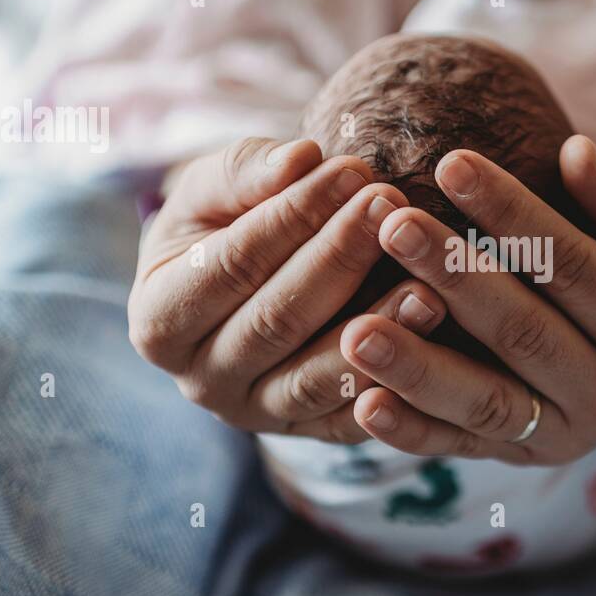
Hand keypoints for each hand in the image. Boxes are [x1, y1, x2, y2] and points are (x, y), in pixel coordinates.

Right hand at [127, 137, 447, 440]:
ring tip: (429, 280)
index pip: (230, 264)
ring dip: (377, 326)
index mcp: (158, 319)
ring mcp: (254, 415)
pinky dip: (394, 385)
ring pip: (316, 377)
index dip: (293, 216)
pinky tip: (436, 338)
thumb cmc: (226, 223)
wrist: (244, 283)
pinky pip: (353, 420)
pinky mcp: (308, 436)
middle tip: (395, 206)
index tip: (351, 170)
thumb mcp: (216, 189)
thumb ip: (249, 170)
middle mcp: (199, 379)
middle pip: (276, 321)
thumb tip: (301, 159)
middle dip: (340, 257)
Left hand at [339, 135, 595, 463]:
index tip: (451, 163)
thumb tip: (578, 150)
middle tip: (392, 227)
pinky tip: (363, 404)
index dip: (513, 215)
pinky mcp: (515, 458)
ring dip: (418, 368)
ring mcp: (560, 434)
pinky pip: (458, 448)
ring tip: (356, 329)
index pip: (571, 265)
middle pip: (524, 333)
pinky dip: (410, 431)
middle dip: (455, 280)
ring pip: (486, 402)